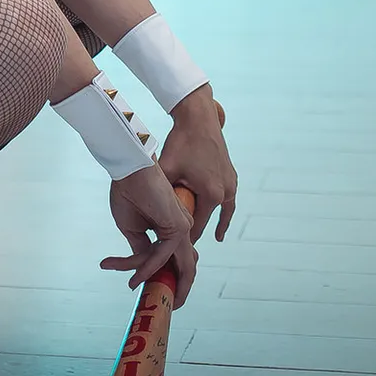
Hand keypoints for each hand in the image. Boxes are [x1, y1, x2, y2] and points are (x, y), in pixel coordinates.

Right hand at [100, 161, 197, 306]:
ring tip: (165, 303)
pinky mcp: (178, 227)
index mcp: (172, 227)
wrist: (129, 169)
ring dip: (169, 285)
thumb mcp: (132, 228)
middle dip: (181, 288)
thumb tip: (142, 268)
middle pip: (186, 266)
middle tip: (170, 305)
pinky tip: (134, 279)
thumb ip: (141, 248)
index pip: (171, 258)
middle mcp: (182, 229)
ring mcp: (183, 228)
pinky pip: (162, 256)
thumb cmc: (128, 192)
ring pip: (180, 266)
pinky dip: (148, 269)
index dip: (161, 275)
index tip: (144, 287)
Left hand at [157, 84, 237, 242]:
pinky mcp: (231, 178)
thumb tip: (143, 210)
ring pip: (216, 214)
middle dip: (190, 236)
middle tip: (176, 254)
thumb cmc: (180, 142)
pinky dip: (222, 218)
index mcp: (210, 195)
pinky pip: (227, 205)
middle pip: (205, 222)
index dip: (180, 244)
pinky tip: (219, 231)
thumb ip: (161, 191)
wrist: (198, 118)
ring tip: (193, 247)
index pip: (195, 229)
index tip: (168, 256)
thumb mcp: (166, 168)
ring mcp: (230, 185)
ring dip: (205, 226)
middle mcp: (224, 193)